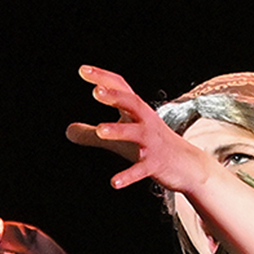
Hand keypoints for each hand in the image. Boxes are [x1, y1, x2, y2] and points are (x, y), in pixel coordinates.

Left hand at [66, 66, 211, 194]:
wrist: (187, 164)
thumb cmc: (149, 147)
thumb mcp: (120, 140)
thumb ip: (92, 135)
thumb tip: (67, 130)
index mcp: (136, 112)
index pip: (120, 88)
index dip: (102, 78)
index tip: (82, 70)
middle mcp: (145, 122)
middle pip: (131, 103)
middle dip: (114, 96)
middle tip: (95, 92)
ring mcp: (151, 143)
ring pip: (135, 133)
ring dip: (118, 130)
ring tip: (100, 130)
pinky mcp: (154, 164)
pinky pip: (140, 170)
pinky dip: (127, 176)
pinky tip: (113, 183)